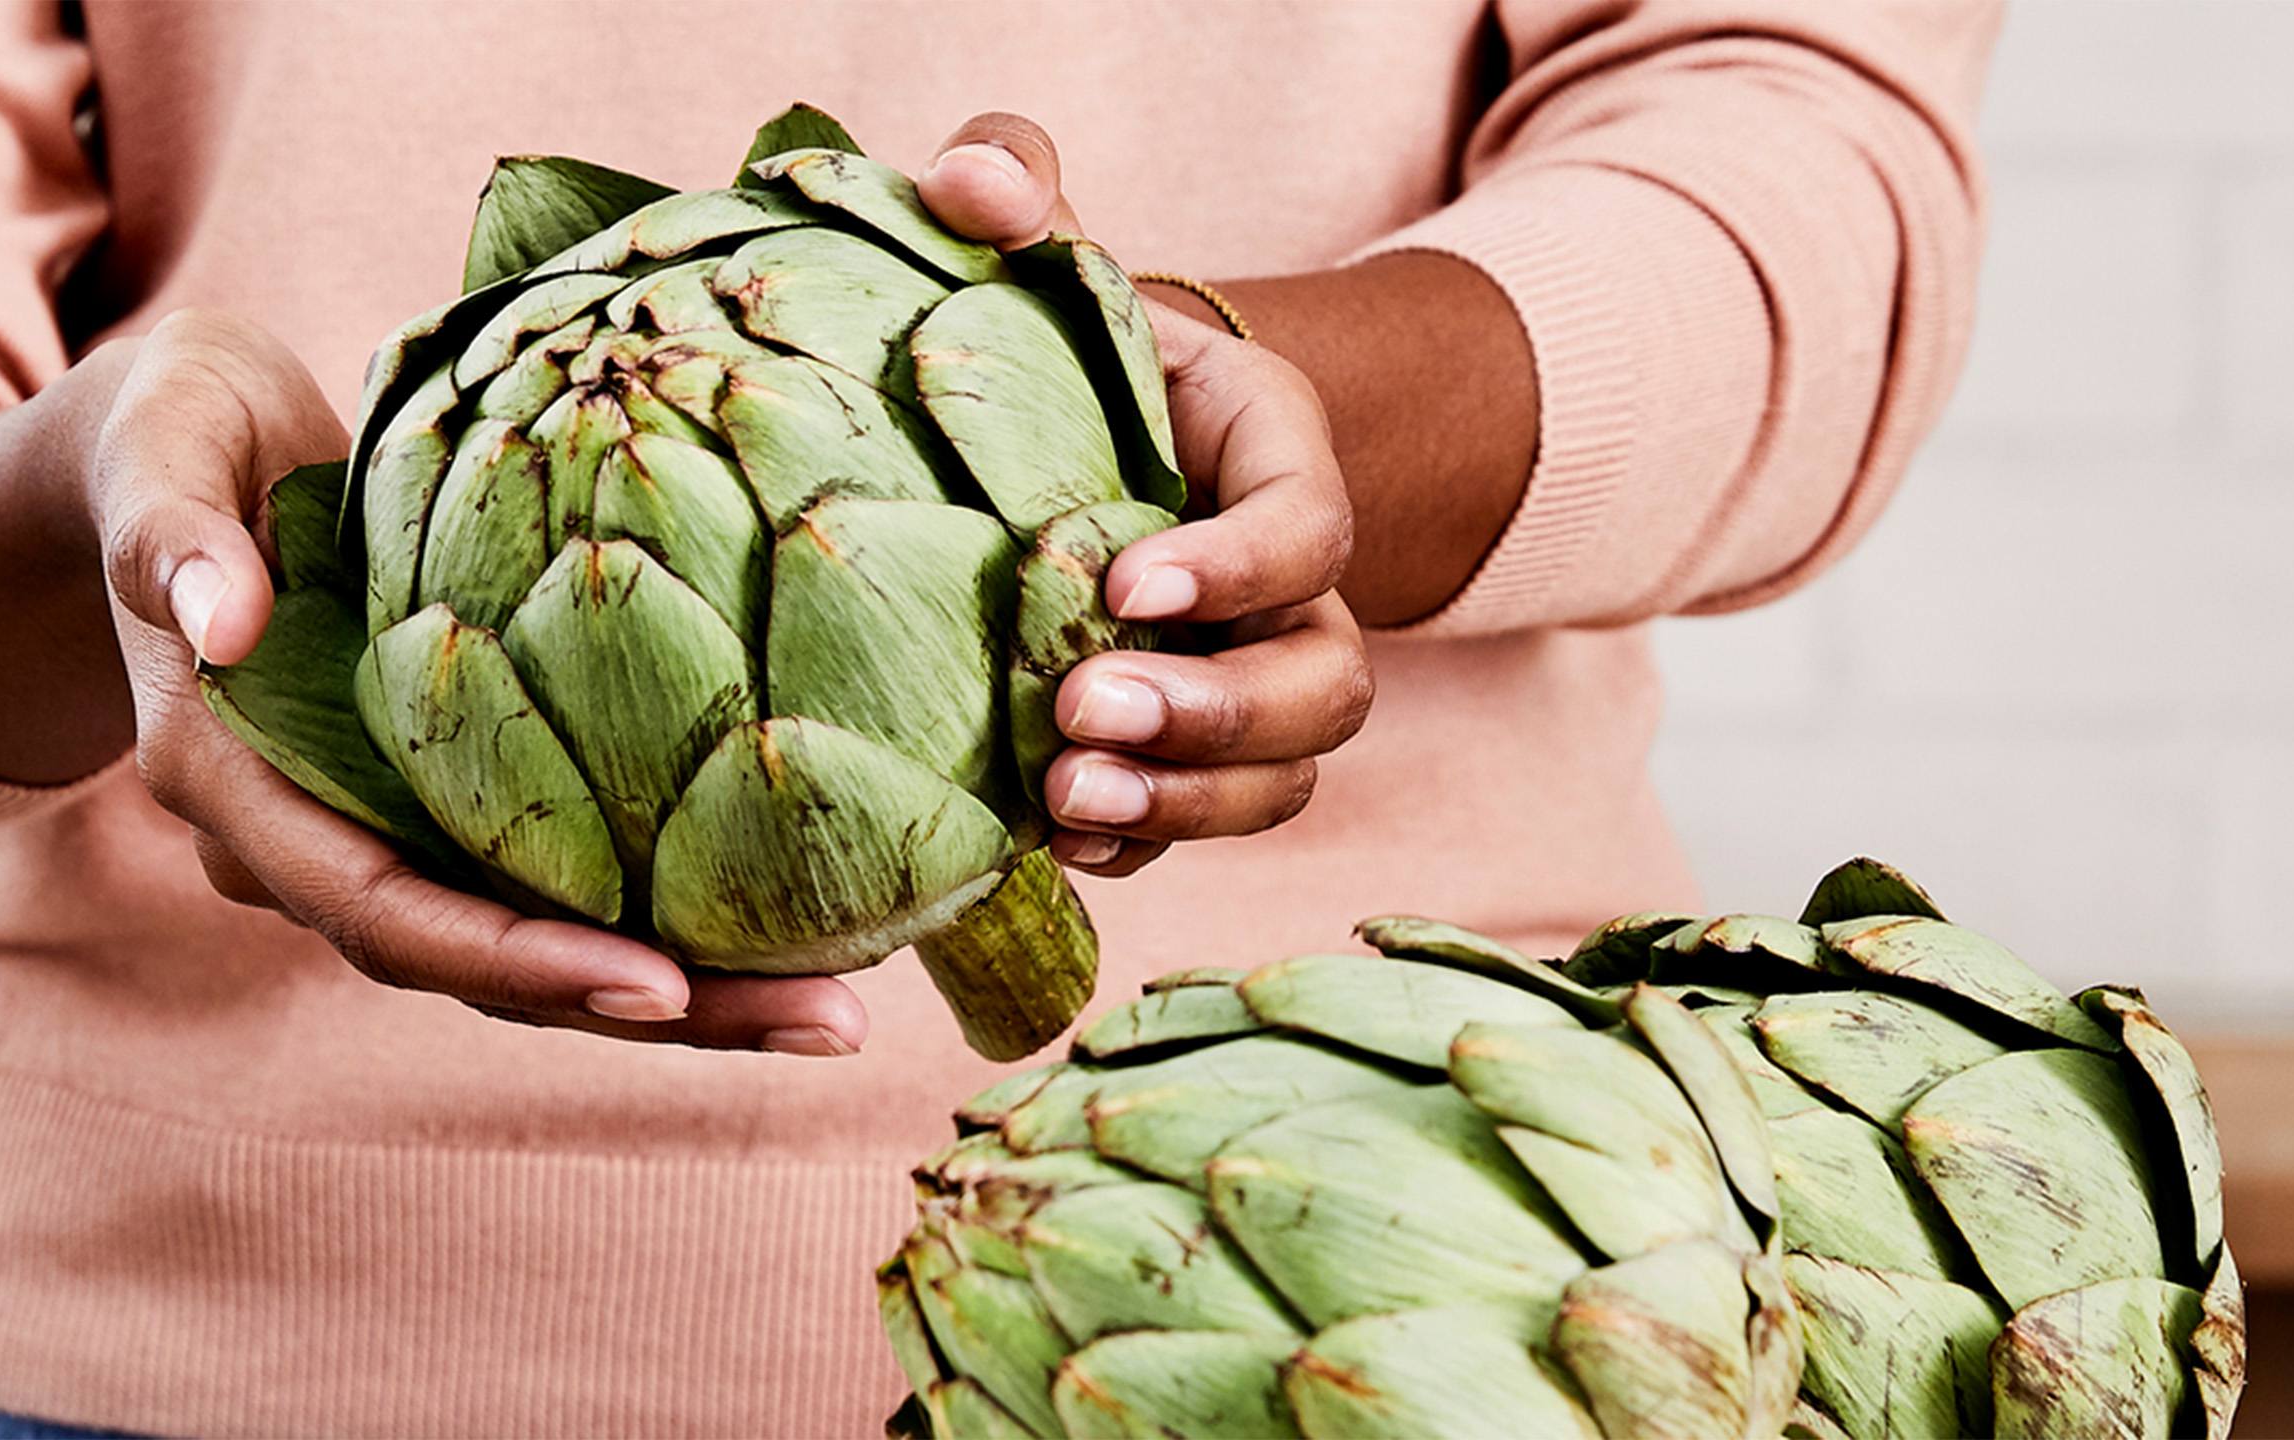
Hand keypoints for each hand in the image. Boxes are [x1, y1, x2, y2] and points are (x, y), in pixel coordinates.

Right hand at [83, 310, 870, 1054]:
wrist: (173, 454)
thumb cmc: (172, 428)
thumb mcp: (156, 443)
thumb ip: (167, 534)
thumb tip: (220, 621)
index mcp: (233, 782)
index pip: (378, 909)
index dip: (511, 959)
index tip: (657, 986)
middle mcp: (309, 839)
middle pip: (485, 970)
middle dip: (656, 1013)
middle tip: (828, 1026)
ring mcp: (385, 829)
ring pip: (537, 951)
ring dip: (690, 993)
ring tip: (845, 1007)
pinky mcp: (449, 799)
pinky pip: (560, 882)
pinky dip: (670, 910)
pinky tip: (798, 917)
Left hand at [920, 118, 1375, 877]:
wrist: (1077, 434)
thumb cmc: (1067, 343)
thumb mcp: (1055, 257)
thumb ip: (1021, 194)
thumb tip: (971, 181)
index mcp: (1275, 459)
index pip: (1308, 526)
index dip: (1234, 566)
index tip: (1120, 584)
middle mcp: (1289, 589)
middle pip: (1323, 683)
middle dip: (1214, 715)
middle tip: (1084, 713)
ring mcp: (1247, 681)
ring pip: (1283, 776)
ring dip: (1184, 804)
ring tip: (1064, 802)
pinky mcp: (1186, 754)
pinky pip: (1202, 825)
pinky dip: (1139, 847)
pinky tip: (1050, 845)